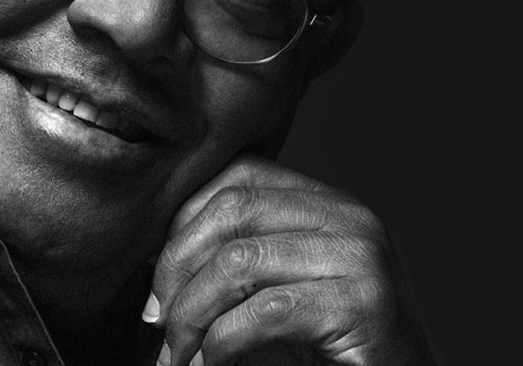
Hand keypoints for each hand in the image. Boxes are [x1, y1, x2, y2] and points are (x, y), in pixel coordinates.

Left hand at [146, 152, 432, 365]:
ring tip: (179, 352)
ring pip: (239, 260)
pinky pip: (266, 311)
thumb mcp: (278, 293)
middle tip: (158, 319)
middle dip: (177, 265)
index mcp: (326, 203)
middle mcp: (348, 215)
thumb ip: (238, 265)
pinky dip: (222, 343)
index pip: (238, 175)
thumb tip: (158, 264)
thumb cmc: (330, 353)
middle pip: (232, 208)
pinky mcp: (363, 303)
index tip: (158, 280)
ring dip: (192, 312)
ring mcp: (361, 255)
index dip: (183, 220)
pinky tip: (212, 362)